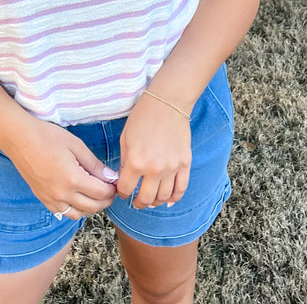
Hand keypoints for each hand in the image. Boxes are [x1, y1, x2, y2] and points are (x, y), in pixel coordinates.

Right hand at [4, 118, 117, 219]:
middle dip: (105, 199)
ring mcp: (51, 199)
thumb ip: (95, 164)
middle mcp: (62, 195)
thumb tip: (111, 177)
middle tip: (110, 189)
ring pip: (79, 214)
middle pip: (93, 207)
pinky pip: (64, 213)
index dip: (112, 189)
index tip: (116, 182)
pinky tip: (78, 196)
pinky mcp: (43, 199)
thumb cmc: (48, 137)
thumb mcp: (76, 146)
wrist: (20, 139)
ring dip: (91, 206)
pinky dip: (75, 209)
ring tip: (95, 193)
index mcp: (73, 179)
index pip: (101, 193)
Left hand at [116, 93, 191, 208]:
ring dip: (154, 202)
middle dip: (137, 203)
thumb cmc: (143, 117)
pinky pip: (181, 189)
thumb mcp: (125, 138)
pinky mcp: (185, 164)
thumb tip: (124, 179)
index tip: (122, 192)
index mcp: (135, 161)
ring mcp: (171, 168)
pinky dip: (174, 198)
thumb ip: (124, 161)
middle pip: (145, 199)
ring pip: (163, 197)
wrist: (168, 102)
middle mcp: (154, 169)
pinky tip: (168, 200)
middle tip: (135, 202)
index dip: (122, 193)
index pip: (126, 189)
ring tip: (150, 200)